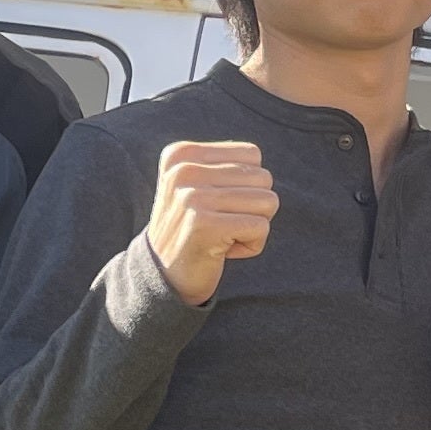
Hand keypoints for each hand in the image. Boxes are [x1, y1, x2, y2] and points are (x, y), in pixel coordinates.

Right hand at [148, 138, 277, 305]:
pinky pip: (261, 228)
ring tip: (222, 236)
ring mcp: (192, 197)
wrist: (163, 276)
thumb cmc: (192, 229)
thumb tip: (257, 160)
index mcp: (181, 154)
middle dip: (253, 207)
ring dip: (253, 227)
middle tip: (222, 224)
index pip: (252, 155)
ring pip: (267, 202)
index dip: (247, 185)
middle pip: (263, 178)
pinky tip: (223, 251)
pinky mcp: (205, 225)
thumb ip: (227, 165)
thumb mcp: (199, 186)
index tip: (217, 205)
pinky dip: (251, 246)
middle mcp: (183, 170)